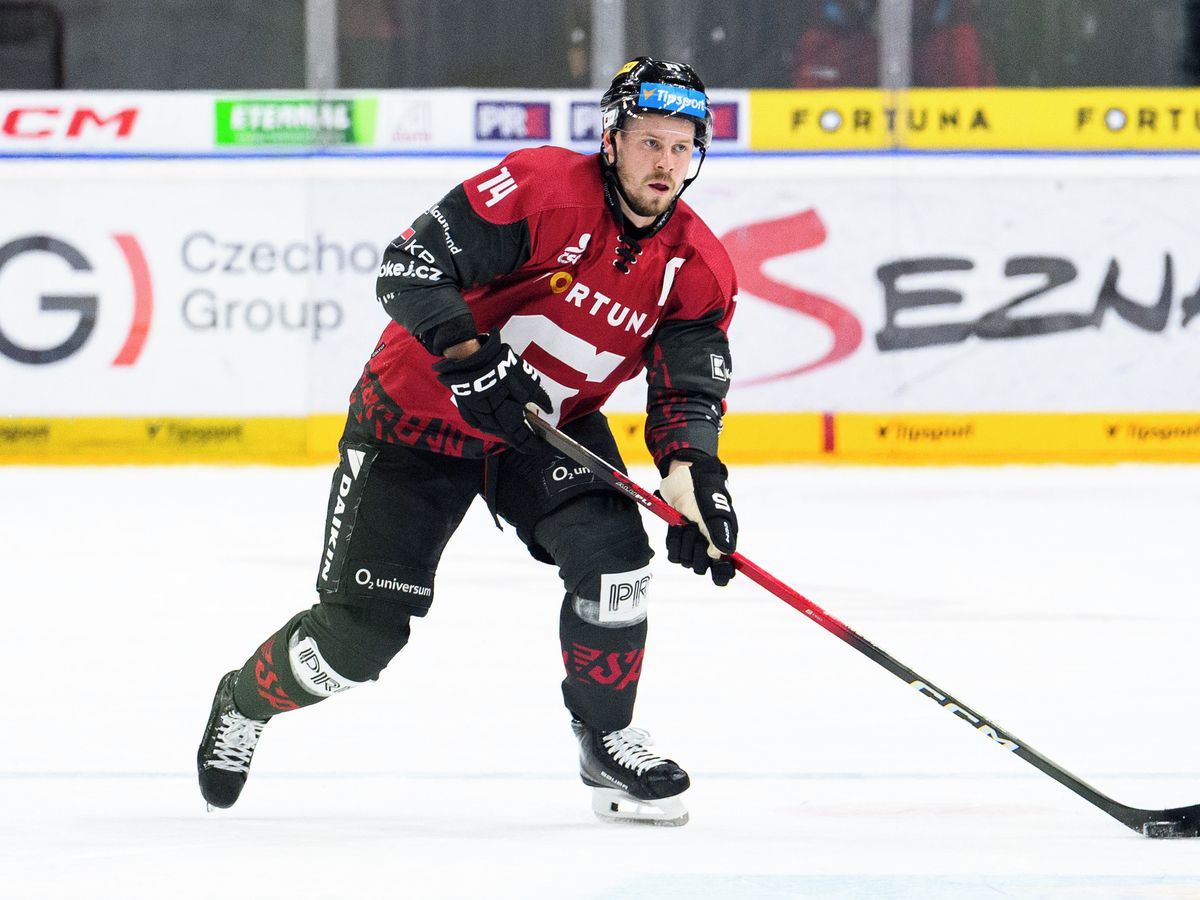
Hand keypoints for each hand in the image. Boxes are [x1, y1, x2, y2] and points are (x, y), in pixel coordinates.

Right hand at [432, 331, 551, 452]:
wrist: (470, 358)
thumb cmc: (502, 369)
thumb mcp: (526, 381)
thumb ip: (538, 398)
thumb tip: (548, 410)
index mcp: (506, 418)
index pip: (522, 437)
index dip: (532, 443)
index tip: (540, 446)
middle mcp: (490, 423)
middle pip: (507, 437)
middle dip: (520, 442)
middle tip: (529, 444)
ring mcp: (475, 417)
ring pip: (492, 431)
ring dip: (505, 434)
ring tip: (514, 434)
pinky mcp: (466, 408)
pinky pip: (478, 422)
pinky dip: (489, 424)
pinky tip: (494, 422)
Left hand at [659, 455, 737, 585]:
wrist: (683, 479)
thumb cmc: (704, 493)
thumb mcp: (714, 511)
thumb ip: (719, 533)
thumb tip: (724, 554)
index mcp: (723, 541)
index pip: (725, 569)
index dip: (722, 574)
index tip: (718, 569)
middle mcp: (708, 546)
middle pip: (702, 567)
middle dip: (696, 550)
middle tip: (696, 530)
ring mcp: (692, 543)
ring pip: (686, 561)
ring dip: (684, 542)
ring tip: (686, 524)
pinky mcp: (677, 539)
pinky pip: (673, 554)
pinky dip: (673, 541)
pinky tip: (676, 527)